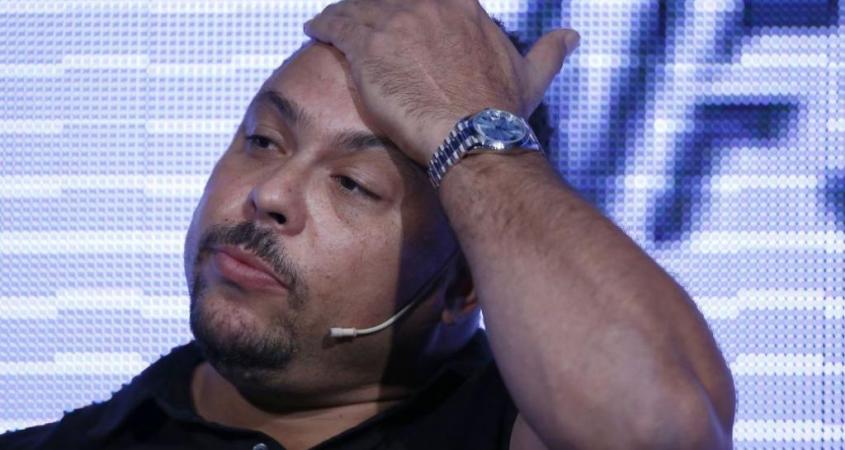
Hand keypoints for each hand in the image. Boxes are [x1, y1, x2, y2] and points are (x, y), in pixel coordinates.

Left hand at [304, 0, 578, 164]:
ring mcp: (398, 20)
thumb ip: (548, 52)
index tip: (399, 18)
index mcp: (462, 8)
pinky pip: (336, 24)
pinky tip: (317, 33)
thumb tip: (571, 37)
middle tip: (361, 24)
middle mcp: (430, 4)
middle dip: (373, 8)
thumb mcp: (530, 76)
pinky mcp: (369, 43)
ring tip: (333, 26)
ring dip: (344, 14)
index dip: (408, 8)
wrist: (475, 136)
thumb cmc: (501, 113)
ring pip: (359, 5)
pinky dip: (324, 26)